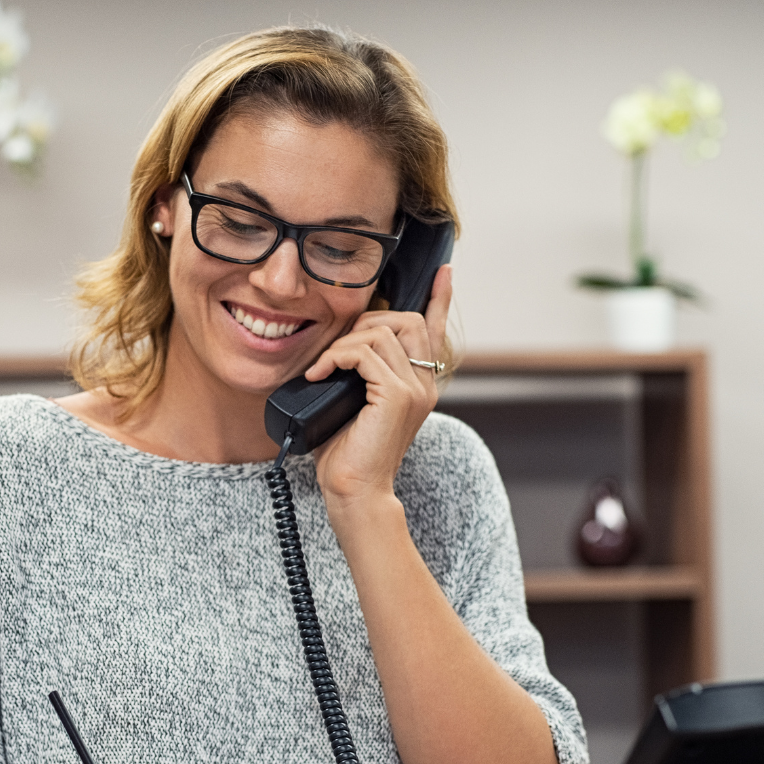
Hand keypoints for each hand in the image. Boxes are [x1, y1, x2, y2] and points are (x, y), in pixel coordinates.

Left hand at [305, 264, 452, 507]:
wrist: (355, 492)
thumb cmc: (348, 454)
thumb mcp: (354, 404)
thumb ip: (361, 375)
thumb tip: (340, 350)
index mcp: (419, 384)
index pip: (435, 331)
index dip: (440, 298)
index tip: (443, 272)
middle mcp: (424, 383)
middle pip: (407, 319)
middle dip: (367, 321)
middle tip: (337, 349)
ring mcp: (414, 389)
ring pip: (382, 332)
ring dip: (344, 342)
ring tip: (324, 368)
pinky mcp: (397, 396)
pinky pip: (364, 352)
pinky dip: (336, 357)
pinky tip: (320, 375)